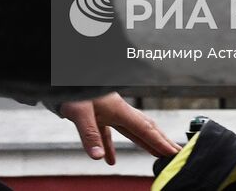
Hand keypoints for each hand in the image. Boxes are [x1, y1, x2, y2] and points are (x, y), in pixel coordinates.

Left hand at [59, 93, 179, 165]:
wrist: (59, 75)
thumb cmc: (71, 88)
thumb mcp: (80, 111)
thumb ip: (90, 134)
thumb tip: (99, 158)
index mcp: (119, 109)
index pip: (145, 129)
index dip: (160, 142)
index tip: (174, 153)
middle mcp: (117, 110)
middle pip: (144, 128)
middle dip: (160, 141)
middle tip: (175, 153)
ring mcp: (107, 112)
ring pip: (130, 131)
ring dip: (143, 144)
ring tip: (156, 156)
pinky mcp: (95, 115)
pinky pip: (108, 134)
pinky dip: (111, 147)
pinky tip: (109, 161)